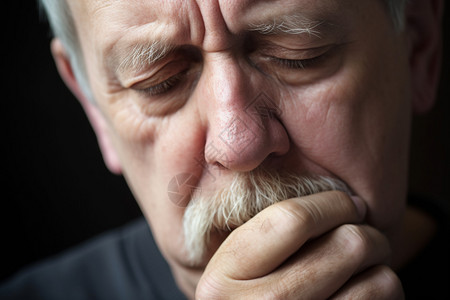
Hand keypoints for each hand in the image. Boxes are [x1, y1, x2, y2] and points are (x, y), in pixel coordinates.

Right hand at [195, 191, 403, 298]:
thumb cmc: (244, 298)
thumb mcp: (228, 267)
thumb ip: (253, 231)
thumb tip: (309, 180)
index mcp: (224, 277)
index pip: (291, 219)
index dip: (331, 203)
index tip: (346, 203)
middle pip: (346, 245)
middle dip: (365, 231)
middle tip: (362, 234)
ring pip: (378, 280)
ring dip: (378, 266)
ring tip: (363, 266)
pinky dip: (385, 291)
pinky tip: (364, 292)